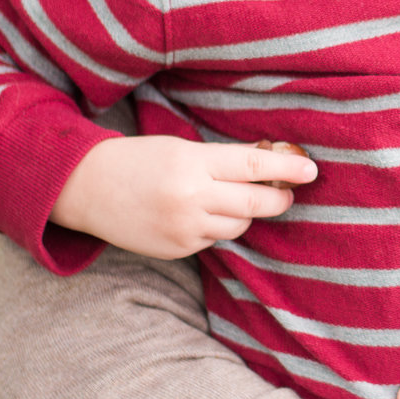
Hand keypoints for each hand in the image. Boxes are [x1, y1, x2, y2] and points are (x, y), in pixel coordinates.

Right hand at [49, 137, 314, 258]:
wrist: (87, 187)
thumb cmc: (140, 160)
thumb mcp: (181, 149)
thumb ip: (222, 160)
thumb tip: (268, 166)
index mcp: (193, 164)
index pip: (254, 168)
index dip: (287, 170)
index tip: (311, 170)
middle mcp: (191, 198)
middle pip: (255, 204)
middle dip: (278, 200)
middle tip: (288, 194)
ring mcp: (184, 228)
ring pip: (238, 227)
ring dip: (245, 215)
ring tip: (232, 200)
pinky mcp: (177, 249)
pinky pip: (213, 240)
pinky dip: (216, 228)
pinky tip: (199, 215)